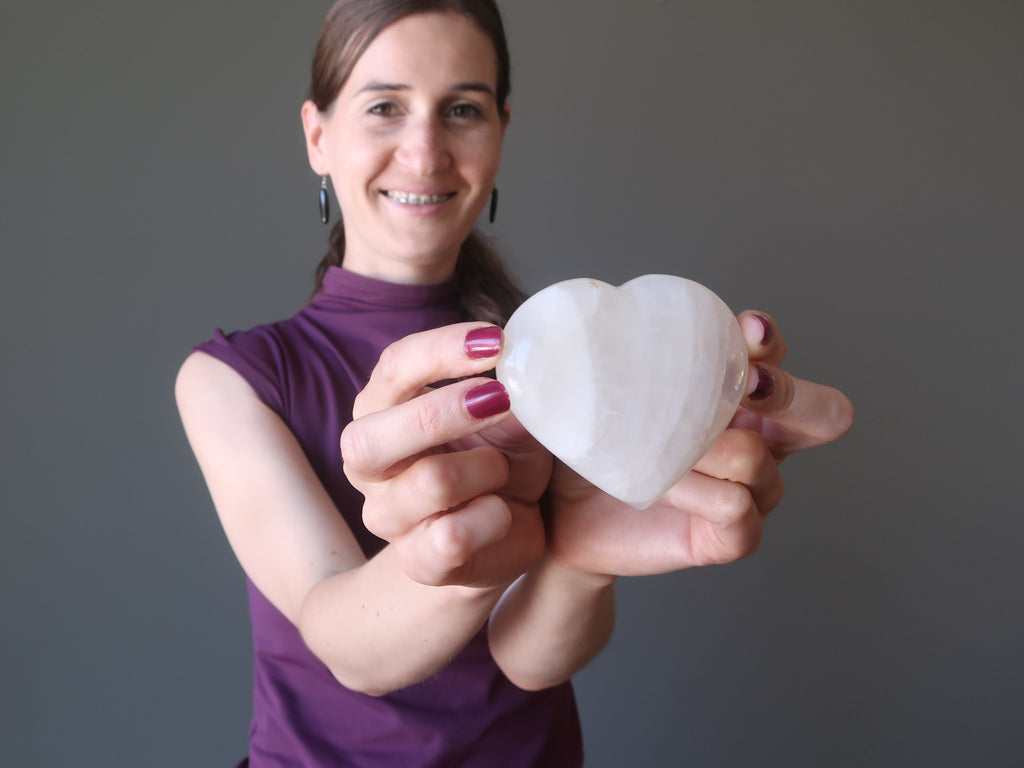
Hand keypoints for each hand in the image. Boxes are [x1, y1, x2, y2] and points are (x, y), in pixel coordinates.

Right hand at [341, 323, 549, 588]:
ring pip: (428, 483)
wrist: (513, 533)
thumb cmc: (502, 460)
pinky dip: (494, 518)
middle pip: (368, 437)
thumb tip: (529, 358)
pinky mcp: (419, 562)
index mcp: (381, 412)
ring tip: (507, 469)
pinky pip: (454, 536)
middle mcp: (369, 465)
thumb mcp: (509, 417)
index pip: (392, 369)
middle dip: (441, 413)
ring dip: (486, 467)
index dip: (440, 350)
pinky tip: (506, 512)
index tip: (497, 341)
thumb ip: (507, 390)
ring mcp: (388, 518)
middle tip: (501, 398)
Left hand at [545, 311, 853, 577]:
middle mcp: (759, 439)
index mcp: (735, 394)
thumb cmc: (592, 446)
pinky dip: (696, 493)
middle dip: (790, 393)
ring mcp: (752, 489)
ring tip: (653, 456)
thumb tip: (596, 309)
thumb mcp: (602, 393)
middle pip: (825, 413)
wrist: (564, 516)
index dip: (767, 339)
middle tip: (745, 388)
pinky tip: (660, 489)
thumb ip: (616, 353)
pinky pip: (736, 506)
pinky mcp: (733, 536)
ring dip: (703, 452)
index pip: (773, 352)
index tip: (746, 332)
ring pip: (757, 459)